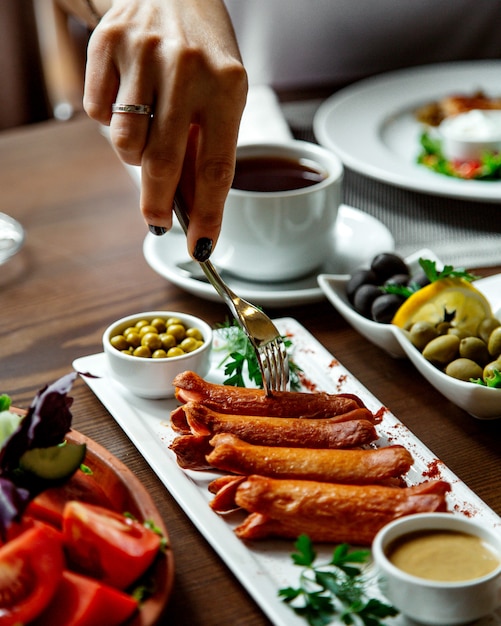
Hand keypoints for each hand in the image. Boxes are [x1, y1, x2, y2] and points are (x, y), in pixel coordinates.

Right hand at [83, 0, 246, 259]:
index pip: (217, 168)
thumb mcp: (221, 97)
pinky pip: (97, 113)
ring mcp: (144, 53)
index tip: (202, 247)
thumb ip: (205, 150)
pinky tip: (128, 97)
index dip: (208, 215)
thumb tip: (192, 210)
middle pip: (163, 163)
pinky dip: (110, 120)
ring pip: (125, 143)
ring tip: (147, 133)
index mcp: (228, 86)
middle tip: (157, 222)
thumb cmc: (203, 54)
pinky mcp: (108, 43)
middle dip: (157, 204)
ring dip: (134, 154)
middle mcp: (186, 67)